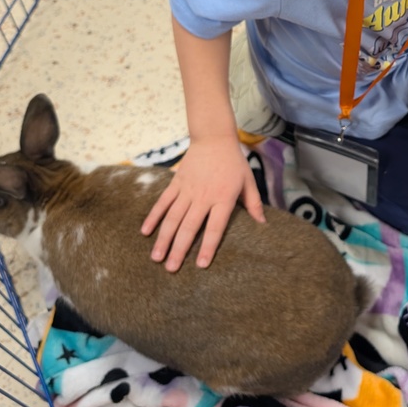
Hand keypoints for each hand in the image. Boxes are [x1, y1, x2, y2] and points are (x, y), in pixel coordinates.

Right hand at [140, 134, 263, 271]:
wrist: (214, 137)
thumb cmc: (233, 162)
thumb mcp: (248, 181)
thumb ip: (253, 204)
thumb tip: (262, 224)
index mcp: (223, 198)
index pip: (215, 227)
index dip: (208, 247)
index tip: (201, 266)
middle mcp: (203, 196)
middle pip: (189, 227)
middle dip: (179, 249)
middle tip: (171, 269)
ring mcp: (187, 190)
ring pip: (173, 218)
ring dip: (164, 238)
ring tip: (156, 258)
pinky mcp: (176, 183)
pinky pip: (162, 202)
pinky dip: (153, 217)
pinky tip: (145, 232)